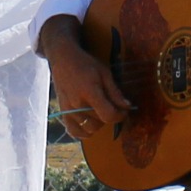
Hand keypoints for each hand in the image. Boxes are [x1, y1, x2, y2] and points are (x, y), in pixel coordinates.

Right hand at [40, 15, 129, 139]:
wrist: (63, 59)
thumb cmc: (86, 64)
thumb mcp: (105, 73)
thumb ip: (115, 92)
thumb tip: (128, 107)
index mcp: (90, 92)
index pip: (108, 115)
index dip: (120, 116)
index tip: (124, 110)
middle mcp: (77, 104)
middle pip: (99, 124)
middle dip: (109, 117)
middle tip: (112, 107)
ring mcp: (68, 110)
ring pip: (88, 129)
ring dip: (98, 124)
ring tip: (99, 112)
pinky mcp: (62, 112)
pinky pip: (73, 131)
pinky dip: (82, 132)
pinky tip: (89, 123)